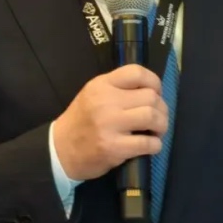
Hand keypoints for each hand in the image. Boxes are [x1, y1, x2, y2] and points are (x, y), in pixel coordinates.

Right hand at [53, 65, 168, 180]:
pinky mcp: (114, 147)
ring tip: (156, 131)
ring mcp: (109, 125)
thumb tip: (151, 91)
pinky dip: (155, 145)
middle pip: (150, 97)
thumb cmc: (81, 121)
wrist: (60, 150)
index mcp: (101, 85)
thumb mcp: (93, 95)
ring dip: (161, 126)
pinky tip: (150, 146)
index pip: (137, 72)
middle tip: (158, 118)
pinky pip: (148, 143)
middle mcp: (106, 101)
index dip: (154, 82)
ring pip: (152, 117)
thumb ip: (118, 88)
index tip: (156, 93)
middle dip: (161, 108)